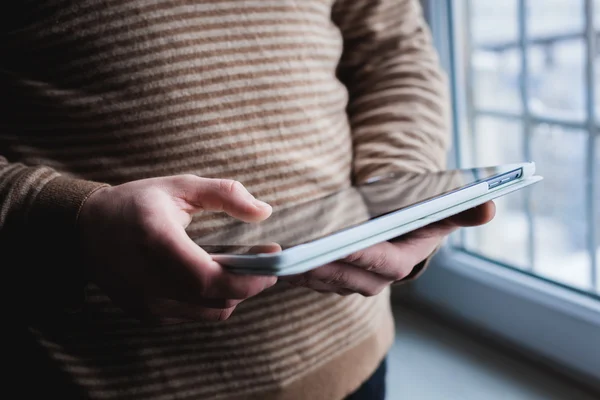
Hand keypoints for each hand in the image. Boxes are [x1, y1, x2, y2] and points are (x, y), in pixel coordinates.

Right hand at [78, 175, 276, 323]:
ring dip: (234, 294)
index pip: (211, 278)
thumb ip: (224, 194)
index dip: (250, 277)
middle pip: (218, 300)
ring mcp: (147, 303)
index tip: (273, 259)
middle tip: (264, 264)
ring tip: (241, 269)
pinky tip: (213, 277)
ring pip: (211, 312)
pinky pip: (195, 314)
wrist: (85, 231)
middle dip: (251, 284)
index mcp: (158, 243)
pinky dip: (212, 299)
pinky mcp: (147, 313)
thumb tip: (265, 211)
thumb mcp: (179, 186)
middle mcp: (150, 281)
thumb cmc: (136, 204)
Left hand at [281, 201, 495, 295]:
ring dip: (295, 269)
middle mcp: (372, 279)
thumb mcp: (441, 208)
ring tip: (272, 253)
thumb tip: (489, 205)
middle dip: (316, 265)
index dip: (359, 254)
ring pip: (318, 278)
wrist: (395, 226)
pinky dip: (287, 267)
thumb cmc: (416, 213)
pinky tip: (268, 255)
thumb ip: (463, 208)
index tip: (335, 243)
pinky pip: (304, 275)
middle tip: (291, 252)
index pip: (379, 261)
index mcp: (399, 262)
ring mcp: (346, 280)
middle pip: (341, 274)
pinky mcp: (326, 275)